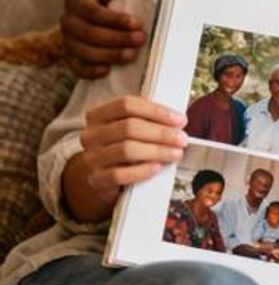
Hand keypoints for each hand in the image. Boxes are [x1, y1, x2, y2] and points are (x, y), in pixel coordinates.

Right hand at [60, 0, 146, 79]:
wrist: (97, 14)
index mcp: (75, 1)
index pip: (93, 12)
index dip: (115, 19)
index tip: (137, 23)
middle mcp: (67, 22)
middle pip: (91, 34)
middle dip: (118, 38)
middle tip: (141, 39)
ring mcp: (67, 41)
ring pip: (85, 52)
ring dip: (110, 55)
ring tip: (132, 54)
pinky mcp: (70, 58)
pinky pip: (77, 68)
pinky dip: (91, 71)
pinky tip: (108, 70)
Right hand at [64, 96, 186, 221]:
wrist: (106, 177)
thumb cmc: (126, 147)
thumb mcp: (133, 128)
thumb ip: (149, 120)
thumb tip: (177, 121)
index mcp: (99, 115)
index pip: (127, 104)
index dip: (156, 111)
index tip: (179, 120)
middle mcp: (91, 135)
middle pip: (128, 127)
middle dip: (161, 133)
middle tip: (181, 139)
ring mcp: (91, 158)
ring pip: (126, 150)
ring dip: (157, 151)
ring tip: (175, 153)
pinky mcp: (96, 180)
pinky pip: (120, 174)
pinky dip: (142, 170)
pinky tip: (157, 167)